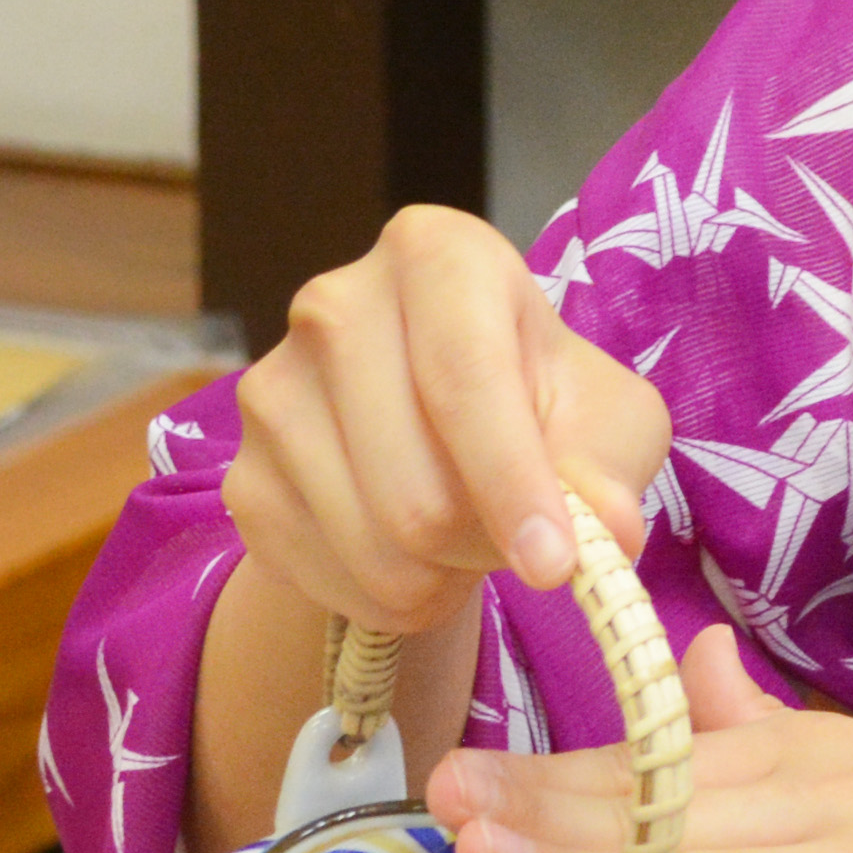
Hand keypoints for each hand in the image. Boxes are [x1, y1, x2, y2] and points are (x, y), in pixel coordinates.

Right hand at [223, 202, 671, 636]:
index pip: (464, 378)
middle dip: (487, 546)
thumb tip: (606, 529)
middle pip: (419, 492)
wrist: (438, 434)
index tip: (555, 565)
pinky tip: (413, 554)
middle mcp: (334, 305)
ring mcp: (271, 390)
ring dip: (445, 577)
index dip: (512, 483)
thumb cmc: (540, 405)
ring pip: (377, 550)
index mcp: (436, 255)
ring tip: (466, 536)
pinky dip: (393, 598)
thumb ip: (610, 463)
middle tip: (520, 541)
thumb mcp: (603, 418)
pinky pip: (333, 581)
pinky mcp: (241, 474)